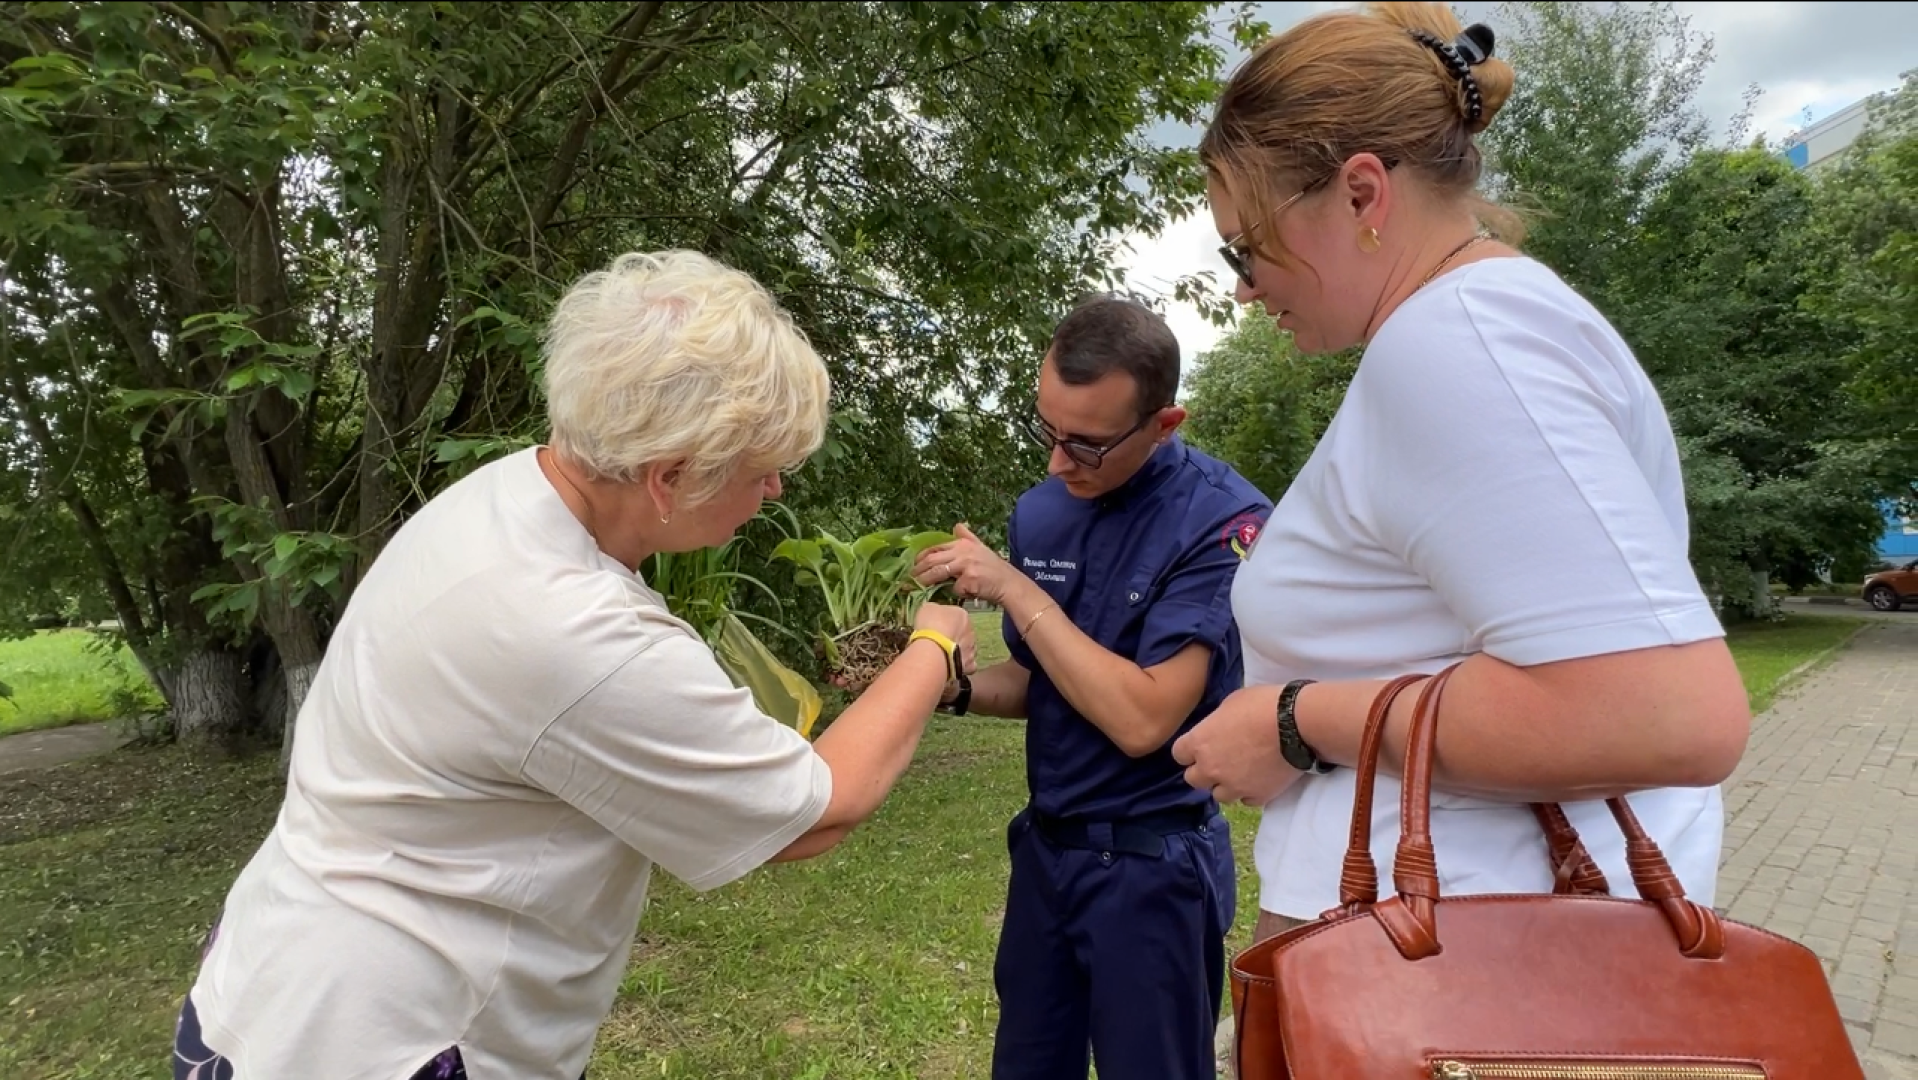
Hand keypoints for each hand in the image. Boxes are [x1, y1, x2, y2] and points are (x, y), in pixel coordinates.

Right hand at [912, 601, 976, 675]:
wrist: (933, 649)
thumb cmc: (930, 625)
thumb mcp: (927, 609)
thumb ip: (934, 610)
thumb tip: (934, 613)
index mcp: (962, 614)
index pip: (955, 616)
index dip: (945, 622)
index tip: (936, 627)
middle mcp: (971, 630)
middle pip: (962, 632)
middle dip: (953, 636)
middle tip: (939, 641)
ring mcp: (972, 648)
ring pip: (966, 648)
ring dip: (958, 650)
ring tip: (943, 654)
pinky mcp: (969, 664)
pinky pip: (966, 664)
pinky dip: (960, 664)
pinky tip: (950, 665)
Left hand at [913, 523, 1023, 606]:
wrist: (1009, 583)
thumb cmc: (993, 568)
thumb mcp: (980, 547)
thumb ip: (967, 536)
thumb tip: (957, 524)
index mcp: (963, 543)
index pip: (935, 548)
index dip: (921, 557)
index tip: (912, 566)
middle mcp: (963, 551)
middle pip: (932, 559)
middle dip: (918, 570)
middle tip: (907, 579)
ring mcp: (965, 565)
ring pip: (938, 572)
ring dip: (924, 581)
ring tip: (914, 588)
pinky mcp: (968, 580)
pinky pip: (953, 588)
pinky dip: (953, 593)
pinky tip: (956, 595)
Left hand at [1171, 686, 1303, 805]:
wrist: (1297, 724)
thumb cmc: (1262, 705)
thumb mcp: (1230, 703)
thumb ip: (1216, 722)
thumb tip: (1218, 728)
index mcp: (1200, 743)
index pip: (1179, 755)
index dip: (1190, 750)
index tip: (1201, 745)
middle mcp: (1211, 769)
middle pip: (1194, 780)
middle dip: (1204, 771)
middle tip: (1221, 759)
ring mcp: (1233, 786)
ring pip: (1219, 795)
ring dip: (1227, 784)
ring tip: (1243, 771)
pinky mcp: (1257, 797)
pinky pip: (1246, 800)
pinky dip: (1250, 791)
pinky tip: (1260, 777)